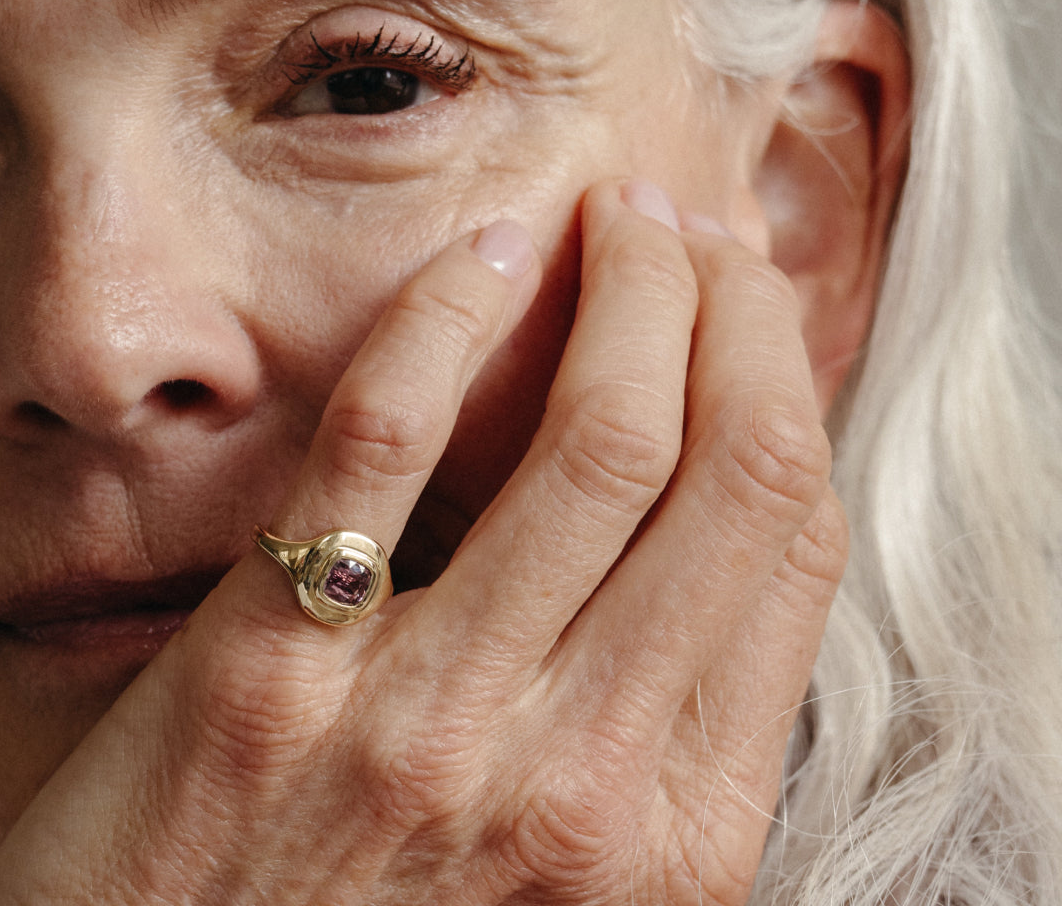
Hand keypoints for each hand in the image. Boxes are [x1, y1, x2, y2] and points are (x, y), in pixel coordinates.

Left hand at [0, 182, 846, 904]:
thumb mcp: (589, 867)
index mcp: (682, 828)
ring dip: (629, 293)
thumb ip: (663, 718)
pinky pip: (387, 443)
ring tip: (621, 220)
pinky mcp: (271, 673)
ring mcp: (427, 719)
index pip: (790, 540)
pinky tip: (484, 258)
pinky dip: (447, 322)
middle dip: (728, 310)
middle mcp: (582, 775)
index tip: (752, 305)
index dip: (785, 383)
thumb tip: (718, 522)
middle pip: (721, 465)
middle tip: (693, 232)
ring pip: (595, 439)